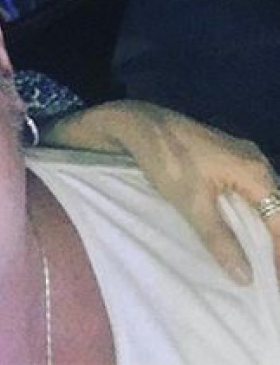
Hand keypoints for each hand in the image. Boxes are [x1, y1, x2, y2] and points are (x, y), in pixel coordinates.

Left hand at [42, 100, 278, 283]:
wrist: (138, 123)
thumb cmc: (167, 160)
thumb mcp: (192, 204)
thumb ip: (220, 240)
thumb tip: (245, 277)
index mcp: (254, 172)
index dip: (279, 253)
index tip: (274, 281)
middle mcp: (255, 160)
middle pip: (277, 208)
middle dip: (274, 242)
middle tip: (268, 273)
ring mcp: (240, 154)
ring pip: (262, 198)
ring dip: (261, 226)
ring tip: (256, 257)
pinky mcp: (224, 153)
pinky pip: (246, 187)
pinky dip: (247, 210)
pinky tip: (239, 228)